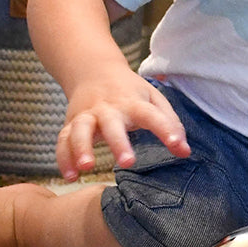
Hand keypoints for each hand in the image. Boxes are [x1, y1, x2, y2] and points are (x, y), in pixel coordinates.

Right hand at [55, 70, 189, 180]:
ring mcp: (87, 115)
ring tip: (86, 167)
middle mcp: (108, 108)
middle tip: (127, 162)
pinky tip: (70, 176)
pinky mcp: (70, 124)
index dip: (167, 130)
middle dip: (118, 143)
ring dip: (81, 148)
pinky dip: (63, 158)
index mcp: (133, 102)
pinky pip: (62, 141)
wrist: (93, 70)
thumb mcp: (153, 99)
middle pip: (112, 124)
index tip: (178, 147)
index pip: (152, 115)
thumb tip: (185, 152)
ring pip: (79, 130)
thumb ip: (170, 124)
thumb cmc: (130, 92)